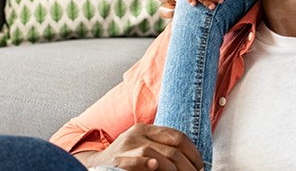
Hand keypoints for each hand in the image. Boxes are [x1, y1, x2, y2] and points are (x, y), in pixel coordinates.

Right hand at [77, 123, 202, 170]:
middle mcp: (137, 134)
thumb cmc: (125, 158)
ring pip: (156, 154)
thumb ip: (162, 148)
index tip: (200, 164)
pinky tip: (154, 166)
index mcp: (147, 129)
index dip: (192, 152)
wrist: (95, 165)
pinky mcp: (117, 160)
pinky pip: (134, 160)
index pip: (177, 136)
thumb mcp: (143, 146)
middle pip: (171, 148)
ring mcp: (126, 146)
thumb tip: (190, 161)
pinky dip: (146, 163)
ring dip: (174, 169)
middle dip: (187, 164)